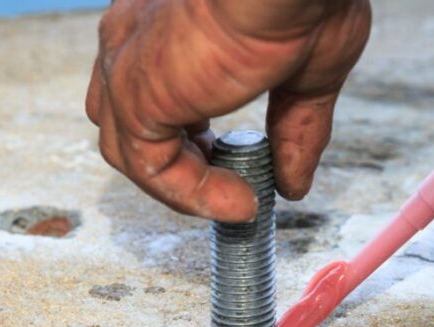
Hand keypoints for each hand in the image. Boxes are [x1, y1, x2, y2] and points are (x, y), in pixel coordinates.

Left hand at [86, 0, 371, 221]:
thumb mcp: (307, 74)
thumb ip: (293, 129)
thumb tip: (295, 183)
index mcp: (167, 16)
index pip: (150, 82)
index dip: (185, 130)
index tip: (228, 157)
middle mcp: (135, 32)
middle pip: (126, 116)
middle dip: (175, 156)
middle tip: (227, 180)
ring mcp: (128, 62)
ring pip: (131, 147)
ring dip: (184, 184)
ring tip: (240, 200)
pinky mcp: (134, 95)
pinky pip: (150, 168)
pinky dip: (192, 194)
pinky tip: (239, 201)